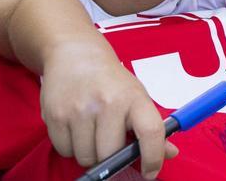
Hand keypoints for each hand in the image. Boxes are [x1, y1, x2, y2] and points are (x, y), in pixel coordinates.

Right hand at [41, 42, 177, 177]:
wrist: (76, 56)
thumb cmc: (111, 81)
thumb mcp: (137, 97)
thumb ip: (153, 127)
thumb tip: (170, 153)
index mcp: (134, 98)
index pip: (151, 132)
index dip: (153, 157)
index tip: (150, 171)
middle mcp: (107, 103)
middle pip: (110, 154)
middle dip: (111, 157)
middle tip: (111, 145)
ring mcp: (79, 110)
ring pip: (85, 157)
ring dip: (90, 154)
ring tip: (93, 133)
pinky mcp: (55, 116)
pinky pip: (64, 151)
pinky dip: (71, 147)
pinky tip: (77, 128)